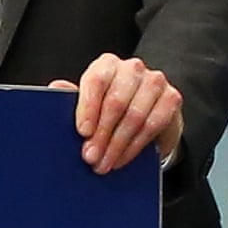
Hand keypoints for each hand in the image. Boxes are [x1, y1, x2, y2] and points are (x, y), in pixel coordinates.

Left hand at [50, 53, 183, 173]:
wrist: (149, 111)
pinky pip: (153, 125)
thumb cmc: (111, 105)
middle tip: (91, 158)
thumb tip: (56, 87)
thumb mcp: (91, 101)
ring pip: (135, 116)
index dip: (88, 107)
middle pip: (115, 102)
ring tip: (105, 163)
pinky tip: (122, 158)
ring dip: (117, 145)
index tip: (82, 132)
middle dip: (102, 135)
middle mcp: (132, 68)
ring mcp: (154, 81)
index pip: (96, 80)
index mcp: (107, 64)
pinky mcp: (172, 97)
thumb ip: (74, 96)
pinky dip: (135, 146)